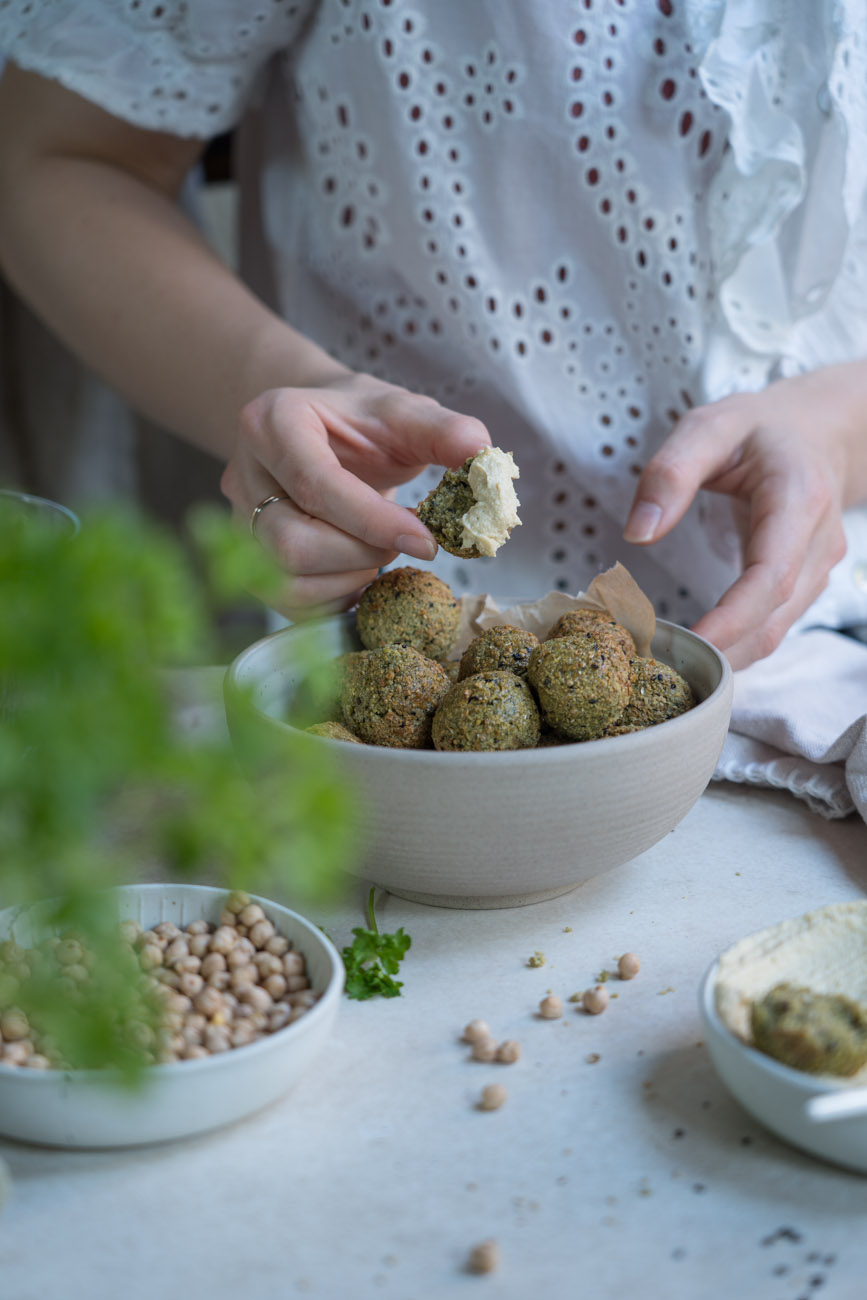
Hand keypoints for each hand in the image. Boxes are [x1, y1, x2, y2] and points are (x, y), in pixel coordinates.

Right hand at [221, 372, 490, 618]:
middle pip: (290, 544)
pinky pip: (288, 603)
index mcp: (272, 422)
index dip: (375, 521)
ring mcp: (238, 522)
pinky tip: (360, 571)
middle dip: (360, 554)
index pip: (315, 485)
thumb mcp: (405, 413)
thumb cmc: (362, 423)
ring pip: (284, 581)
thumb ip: (444, 430)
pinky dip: (336, 598)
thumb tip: (480, 452)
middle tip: (404, 541)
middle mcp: (242, 474)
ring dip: (349, 580)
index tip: (427, 541)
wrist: (322, 430)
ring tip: (379, 552)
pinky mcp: (249, 561)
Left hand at [623, 362, 866, 668]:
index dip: (733, 618)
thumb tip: (638, 532)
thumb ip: (671, 473)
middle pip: (773, 615)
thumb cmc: (759, 430)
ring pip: (775, 630)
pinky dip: (736, 644)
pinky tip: (697, 648)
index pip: (770, 576)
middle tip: (658, 662)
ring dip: (727, 654)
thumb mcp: (709, 427)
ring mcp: (818, 567)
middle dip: (720, 648)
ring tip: (669, 660)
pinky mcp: (806, 584)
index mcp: (798, 498)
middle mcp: (818, 541)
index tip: (690, 641)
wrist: (815, 432)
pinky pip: (772, 626)